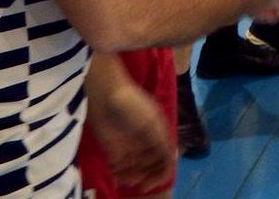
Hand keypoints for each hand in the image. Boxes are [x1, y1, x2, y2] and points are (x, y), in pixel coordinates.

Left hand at [85, 65, 175, 192]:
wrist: (107, 95)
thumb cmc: (133, 105)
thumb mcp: (152, 123)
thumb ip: (161, 143)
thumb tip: (171, 160)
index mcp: (158, 135)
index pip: (165, 159)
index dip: (162, 172)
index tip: (155, 181)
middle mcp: (145, 143)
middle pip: (150, 167)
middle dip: (146, 176)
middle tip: (139, 182)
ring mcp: (130, 146)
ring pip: (136, 169)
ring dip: (133, 177)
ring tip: (126, 179)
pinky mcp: (113, 149)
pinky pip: (119, 167)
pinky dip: (120, 175)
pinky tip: (117, 176)